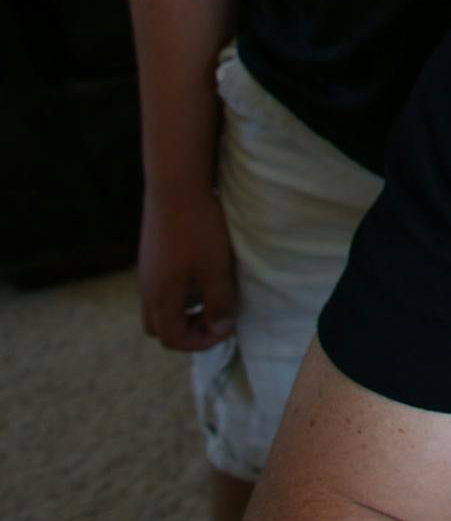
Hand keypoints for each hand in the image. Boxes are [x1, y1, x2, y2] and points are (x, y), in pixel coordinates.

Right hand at [138, 185, 236, 350]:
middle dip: (188, 330)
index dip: (201, 342)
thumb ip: (220, 303)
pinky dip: (180, 289)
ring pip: (158, 305)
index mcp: (160, 299)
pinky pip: (160, 284)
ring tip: (211, 292)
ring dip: (184, 309)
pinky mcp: (151, 253)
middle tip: (216, 316)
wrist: (175, 187)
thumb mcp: (216, 270)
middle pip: (159, 327)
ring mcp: (145, 270)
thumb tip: (221, 328)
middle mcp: (146, 289)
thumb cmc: (199, 230)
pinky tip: (201, 268)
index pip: (173, 339)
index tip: (226, 327)